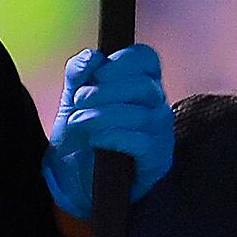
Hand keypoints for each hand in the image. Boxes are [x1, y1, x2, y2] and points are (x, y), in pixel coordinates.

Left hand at [43, 44, 174, 218]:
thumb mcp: (73, 99)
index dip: (123, 62)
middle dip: (104, 92)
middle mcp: (158, 105)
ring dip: (101, 116)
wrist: (75, 179)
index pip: (146, 58)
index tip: (98, 75)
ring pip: (141, 115)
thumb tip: (93, 56)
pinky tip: (95, 140)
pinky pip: (142, 142)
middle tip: (78, 102)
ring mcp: (162, 133)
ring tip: (78, 124)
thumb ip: (79, 73)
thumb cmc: (83, 135)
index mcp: (142, 83)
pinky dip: (113, 137)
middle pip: (143, 86)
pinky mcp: (158, 159)